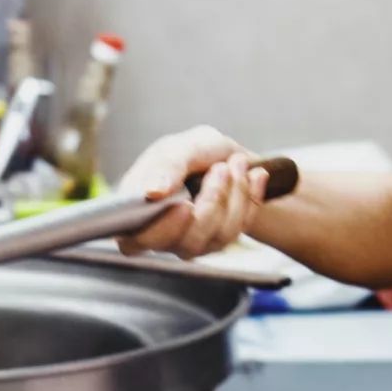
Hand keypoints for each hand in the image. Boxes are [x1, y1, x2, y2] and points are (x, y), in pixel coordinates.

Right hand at [117, 125, 269, 259]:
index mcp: (138, 212)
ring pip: (218, 236)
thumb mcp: (182, 147)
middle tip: (220, 168)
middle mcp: (162, 236)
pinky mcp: (219, 242)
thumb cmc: (195, 153)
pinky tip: (254, 175)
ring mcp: (192, 243)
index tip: (185, 205)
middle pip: (186, 242)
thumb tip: (152, 192)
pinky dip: (251, 197)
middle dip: (211, 203)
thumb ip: (167, 166)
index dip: (162, 229)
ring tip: (236, 163)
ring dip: (234, 195)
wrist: (228, 158)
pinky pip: (241, 228)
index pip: (136, 240)